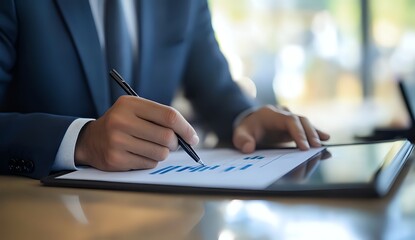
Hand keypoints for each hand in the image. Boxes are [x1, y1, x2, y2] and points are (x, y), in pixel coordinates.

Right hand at [74, 96, 198, 170]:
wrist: (91, 140)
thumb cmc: (122, 124)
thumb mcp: (136, 110)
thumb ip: (161, 118)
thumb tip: (190, 137)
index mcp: (130, 104)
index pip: (169, 116)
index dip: (186, 128)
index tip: (193, 137)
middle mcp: (122, 121)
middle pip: (167, 137)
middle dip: (175, 143)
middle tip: (172, 144)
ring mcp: (117, 141)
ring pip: (160, 153)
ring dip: (162, 153)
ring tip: (151, 147)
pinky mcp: (116, 159)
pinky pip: (149, 164)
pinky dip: (150, 161)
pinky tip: (139, 154)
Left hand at [233, 105, 329, 152]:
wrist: (249, 122)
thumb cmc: (246, 129)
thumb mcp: (240, 134)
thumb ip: (242, 140)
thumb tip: (248, 148)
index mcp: (271, 114)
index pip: (289, 120)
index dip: (298, 133)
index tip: (303, 147)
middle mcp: (283, 113)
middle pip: (301, 120)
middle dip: (309, 134)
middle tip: (316, 148)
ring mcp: (289, 118)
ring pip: (306, 123)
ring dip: (314, 134)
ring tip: (322, 145)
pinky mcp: (293, 125)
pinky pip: (306, 128)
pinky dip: (315, 133)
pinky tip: (325, 139)